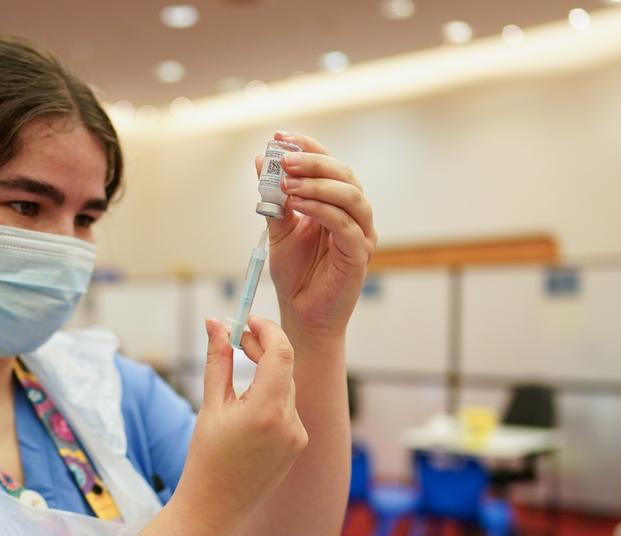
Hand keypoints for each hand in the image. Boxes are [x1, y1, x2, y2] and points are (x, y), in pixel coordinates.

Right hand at [178, 317, 308, 526]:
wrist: (215, 510)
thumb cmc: (206, 459)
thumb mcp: (210, 405)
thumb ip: (217, 360)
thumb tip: (215, 323)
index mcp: (266, 410)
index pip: (281, 353)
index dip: (267, 330)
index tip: (248, 320)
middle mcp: (290, 423)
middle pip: (284, 369)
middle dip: (263, 349)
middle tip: (237, 338)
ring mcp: (298, 436)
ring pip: (287, 388)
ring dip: (266, 374)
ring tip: (238, 373)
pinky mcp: (299, 445)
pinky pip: (288, 410)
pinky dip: (271, 398)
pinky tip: (247, 409)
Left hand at [256, 131, 376, 342]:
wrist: (301, 314)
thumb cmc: (295, 274)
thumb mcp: (278, 230)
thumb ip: (273, 198)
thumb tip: (259, 161)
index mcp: (336, 203)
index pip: (329, 165)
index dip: (307, 147)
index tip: (280, 137)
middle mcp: (354, 214)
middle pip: (344, 175)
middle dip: (312, 163)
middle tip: (283, 160)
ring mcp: (361, 233)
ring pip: (351, 196)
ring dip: (317, 185)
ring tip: (287, 184)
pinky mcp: (359, 254)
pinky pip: (345, 225)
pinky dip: (321, 210)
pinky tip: (298, 205)